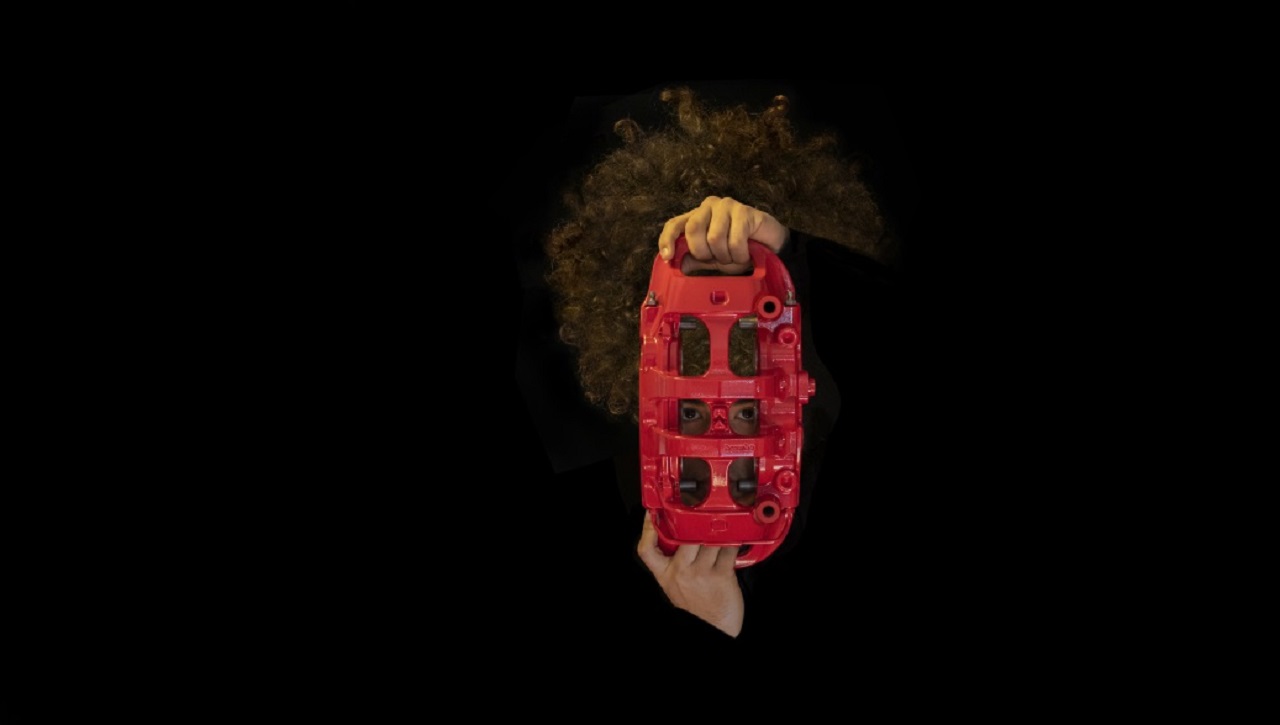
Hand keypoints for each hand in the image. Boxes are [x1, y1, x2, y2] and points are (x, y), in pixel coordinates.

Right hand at [636, 511, 744, 637]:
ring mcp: (701, 573)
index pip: (646, 549)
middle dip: (693, 522)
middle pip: (683, 535)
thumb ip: (674, 562)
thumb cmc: (697, 608)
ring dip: (717, 530)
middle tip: (699, 514)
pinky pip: (728, 549)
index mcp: (665, 574)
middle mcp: (680, 571)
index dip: (646, 529)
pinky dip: (734, 541)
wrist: (713, 628)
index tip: (651, 514)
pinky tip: (734, 540)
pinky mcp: (721, 575)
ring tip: (721, 526)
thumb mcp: (674, 585)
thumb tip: (680, 536)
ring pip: (708, 538)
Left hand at [658, 196, 788, 274]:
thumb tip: (675, 264)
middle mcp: (708, 207)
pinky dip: (739, 253)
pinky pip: (735, 239)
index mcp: (696, 217)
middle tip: (717, 259)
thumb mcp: (712, 259)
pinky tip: (745, 253)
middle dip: (704, 252)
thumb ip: (694, 259)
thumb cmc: (738, 251)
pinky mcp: (744, 211)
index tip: (668, 256)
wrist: (769, 247)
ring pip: (714, 237)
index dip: (668, 239)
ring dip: (725, 255)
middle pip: (693, 229)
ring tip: (734, 256)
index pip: (674, 224)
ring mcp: (726, 206)